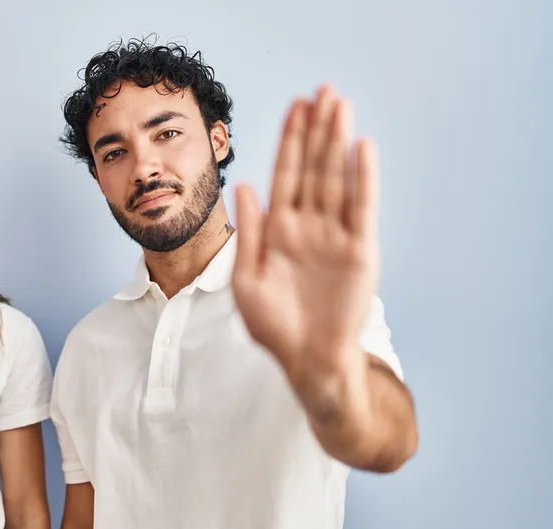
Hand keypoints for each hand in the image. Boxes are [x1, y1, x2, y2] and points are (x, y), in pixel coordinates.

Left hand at [231, 85, 378, 384]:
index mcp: (278, 230)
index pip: (284, 174)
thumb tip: (245, 187)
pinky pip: (360, 208)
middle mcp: (307, 226)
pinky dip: (361, 179)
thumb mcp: (247, 279)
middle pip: (313, 167)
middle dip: (316, 130)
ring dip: (338, 142)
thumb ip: (249, 232)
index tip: (295, 106)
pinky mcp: (358, 250)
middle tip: (323, 91)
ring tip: (340, 105)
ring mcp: (334, 236)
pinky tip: (361, 148)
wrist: (307, 359)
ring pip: (335, 179)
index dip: (289, 140)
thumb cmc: (273, 326)